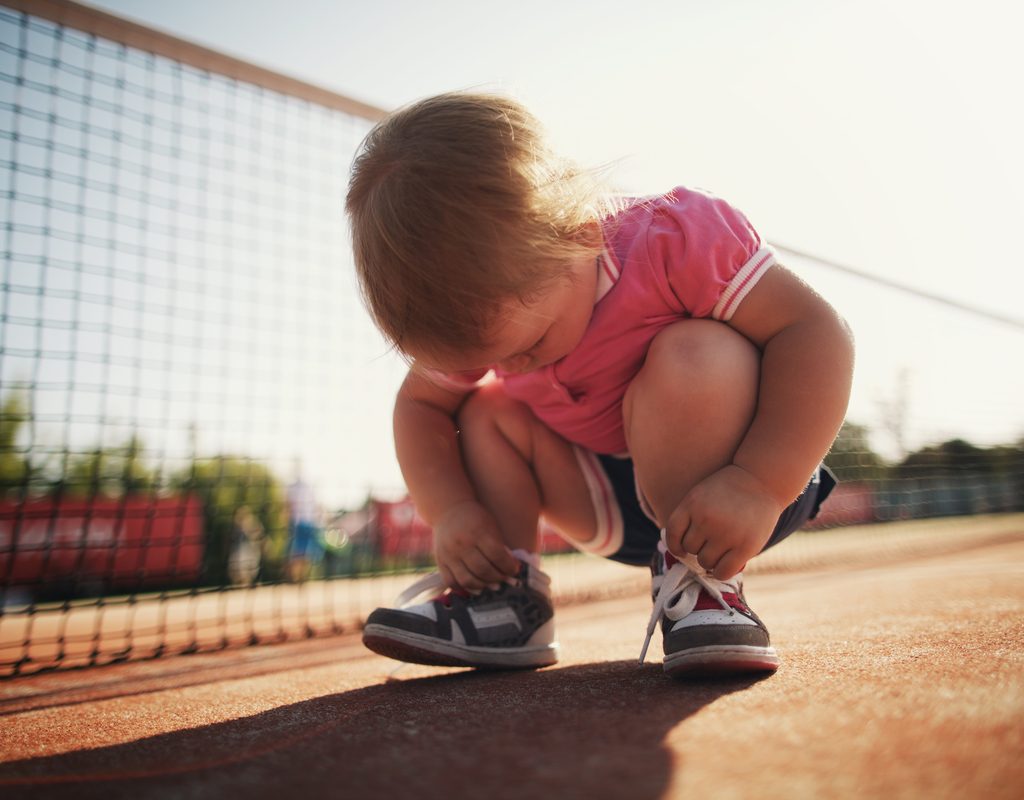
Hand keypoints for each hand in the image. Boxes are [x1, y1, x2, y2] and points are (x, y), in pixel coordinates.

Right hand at [433, 500, 521, 592]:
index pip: (497, 555)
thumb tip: (511, 569)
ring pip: (467, 580)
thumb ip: (499, 545)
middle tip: (504, 578)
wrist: (448, 509)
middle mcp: (462, 544)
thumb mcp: (490, 525)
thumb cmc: (475, 518)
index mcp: (477, 532)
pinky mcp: (440, 561)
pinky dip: (464, 588)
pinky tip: (475, 586)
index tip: (515, 569)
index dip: (509, 566)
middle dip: (498, 577)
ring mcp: (449, 554)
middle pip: (483, 570)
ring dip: (483, 585)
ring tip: (492, 584)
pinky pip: (451, 582)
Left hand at [664, 465, 784, 580]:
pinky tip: (725, 565)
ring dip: (710, 560)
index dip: (675, 545)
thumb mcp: (702, 494)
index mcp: (692, 504)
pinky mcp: (745, 546)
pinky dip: (720, 572)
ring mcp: (726, 533)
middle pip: (690, 548)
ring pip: (704, 561)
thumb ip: (689, 516)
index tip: (681, 549)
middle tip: (711, 542)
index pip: (672, 533)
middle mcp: (707, 519)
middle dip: (698, 547)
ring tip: (721, 549)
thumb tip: (679, 550)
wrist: (761, 479)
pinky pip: (723, 572)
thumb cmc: (729, 490)